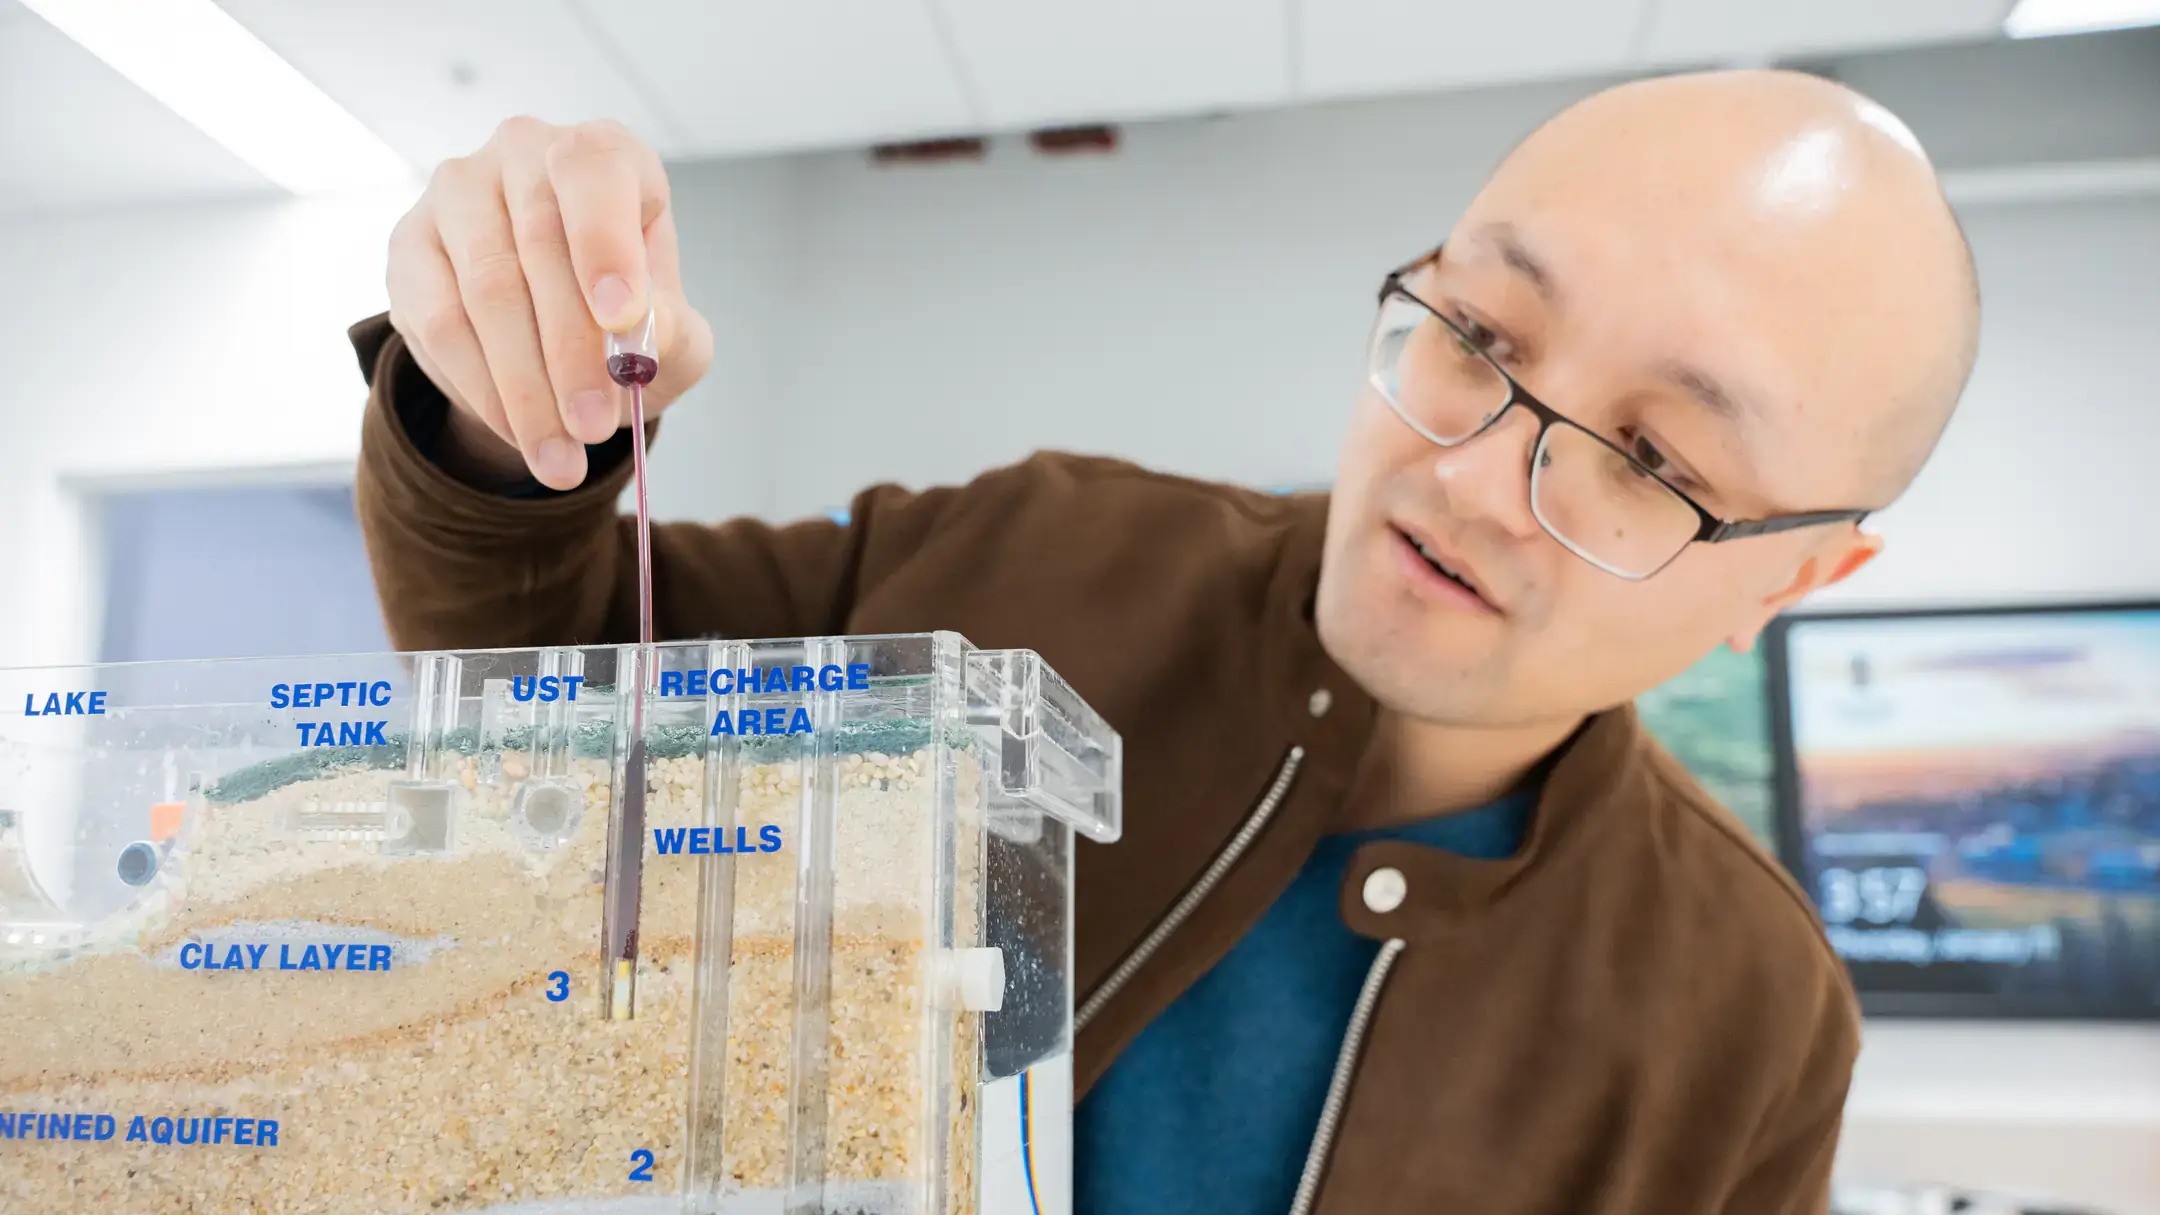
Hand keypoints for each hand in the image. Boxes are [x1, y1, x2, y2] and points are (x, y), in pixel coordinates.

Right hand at [386, 117, 712, 489]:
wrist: (553, 333)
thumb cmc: (624, 316)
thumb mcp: (672, 333)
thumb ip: (670, 333)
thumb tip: (641, 340)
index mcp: (604, 154)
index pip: (593, 170)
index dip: (606, 243)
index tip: (622, 319)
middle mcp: (524, 150)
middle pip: (538, 244)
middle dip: (571, 352)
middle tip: (593, 427)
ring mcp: (456, 192)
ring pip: (485, 290)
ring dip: (525, 388)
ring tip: (560, 457)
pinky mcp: (409, 244)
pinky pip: (437, 322)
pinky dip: (482, 388)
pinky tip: (516, 432)